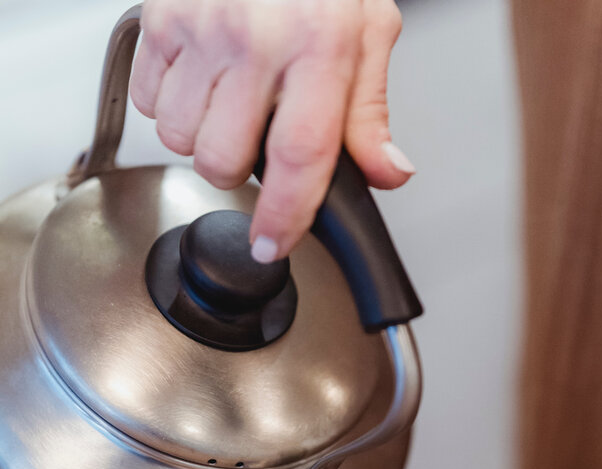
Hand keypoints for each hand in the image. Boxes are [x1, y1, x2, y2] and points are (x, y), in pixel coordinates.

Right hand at [130, 0, 413, 259]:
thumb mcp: (365, 28)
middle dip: (238, 169)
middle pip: (224, 162)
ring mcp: (200, 28)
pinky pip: (149, 102)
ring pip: (179, 140)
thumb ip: (370, 111)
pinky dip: (168, 104)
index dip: (285, 215)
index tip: (272, 246)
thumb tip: (387, 173)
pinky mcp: (158, 20)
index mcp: (318, 45)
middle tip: (255, 134)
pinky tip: (198, 77)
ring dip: (201, 138)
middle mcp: (255, 38)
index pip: (299, 156)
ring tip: (227, 100)